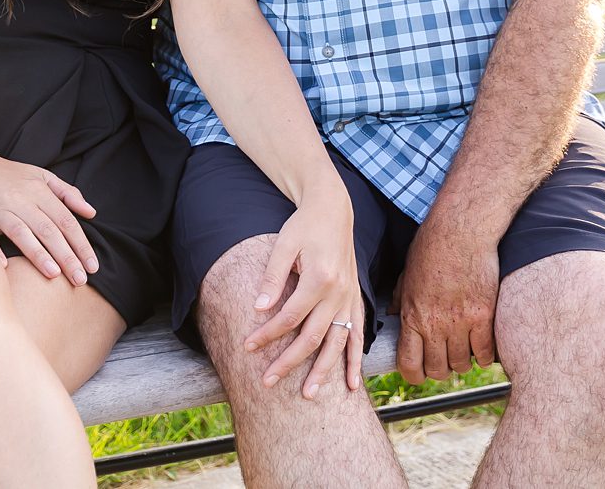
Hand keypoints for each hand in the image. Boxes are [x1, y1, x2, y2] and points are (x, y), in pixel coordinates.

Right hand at [0, 153, 99, 285]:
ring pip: (22, 233)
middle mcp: (21, 200)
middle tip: (80, 280)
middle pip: (48, 230)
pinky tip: (5, 266)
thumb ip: (68, 194)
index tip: (93, 265)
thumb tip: (91, 212)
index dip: (81, 243)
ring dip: (38, 254)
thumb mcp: (42, 176)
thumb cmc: (9, 174)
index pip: (66, 220)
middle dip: (66, 256)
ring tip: (54, 275)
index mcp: (39, 191)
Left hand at [242, 193, 362, 396]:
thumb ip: (272, 278)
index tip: (248, 347)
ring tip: (308, 394)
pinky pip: (357, 335)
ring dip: (323, 371)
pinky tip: (349, 383)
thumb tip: (258, 308)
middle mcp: (338, 292)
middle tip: (267, 382)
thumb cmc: (304, 226)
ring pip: (337, 342)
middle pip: (312, 336)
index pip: (289, 316)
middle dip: (289, 362)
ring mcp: (349, 297)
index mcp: (319, 278)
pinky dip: (354, 359)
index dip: (267, 334)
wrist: (332, 210)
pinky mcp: (354, 299)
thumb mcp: (283, 245)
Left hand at [391, 215, 498, 383]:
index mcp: (412, 316)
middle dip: (440, 370)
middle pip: (437, 369)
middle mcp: (435, 324)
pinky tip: (483, 348)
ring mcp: (460, 322)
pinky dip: (484, 355)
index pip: (409, 364)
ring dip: (462, 362)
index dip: (415, 376)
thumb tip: (391, 315)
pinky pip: (486, 352)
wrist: (460, 230)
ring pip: (462, 364)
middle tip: (445, 360)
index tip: (421, 373)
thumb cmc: (431, 247)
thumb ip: (399, 299)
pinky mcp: (483, 315)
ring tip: (464, 351)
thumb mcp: (407, 274)